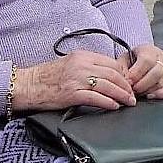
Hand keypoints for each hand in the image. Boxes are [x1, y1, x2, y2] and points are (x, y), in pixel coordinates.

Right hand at [15, 50, 135, 111]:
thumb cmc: (48, 77)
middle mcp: (81, 65)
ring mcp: (77, 79)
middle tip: (133, 95)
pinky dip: (108, 102)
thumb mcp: (70, 64)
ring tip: (128, 102)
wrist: (29, 84)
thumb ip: (88, 67)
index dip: (124, 75)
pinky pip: (96, 98)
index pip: (111, 63)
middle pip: (113, 75)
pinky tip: (114, 106)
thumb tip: (107, 76)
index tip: (129, 84)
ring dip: (121, 95)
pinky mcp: (72, 94)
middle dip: (126, 86)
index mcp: (82, 56)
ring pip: (108, 86)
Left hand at [126, 44, 162, 99]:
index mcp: (148, 50)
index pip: (146, 61)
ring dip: (148, 90)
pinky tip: (150, 96)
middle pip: (156, 73)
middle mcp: (161, 58)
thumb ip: (122, 69)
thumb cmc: (130, 61)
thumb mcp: (123, 60)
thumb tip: (122, 82)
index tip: (128, 82)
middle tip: (132, 90)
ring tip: (138, 93)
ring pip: (161, 82)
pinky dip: (162, 94)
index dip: (136, 73)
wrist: (138, 60)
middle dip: (142, 85)